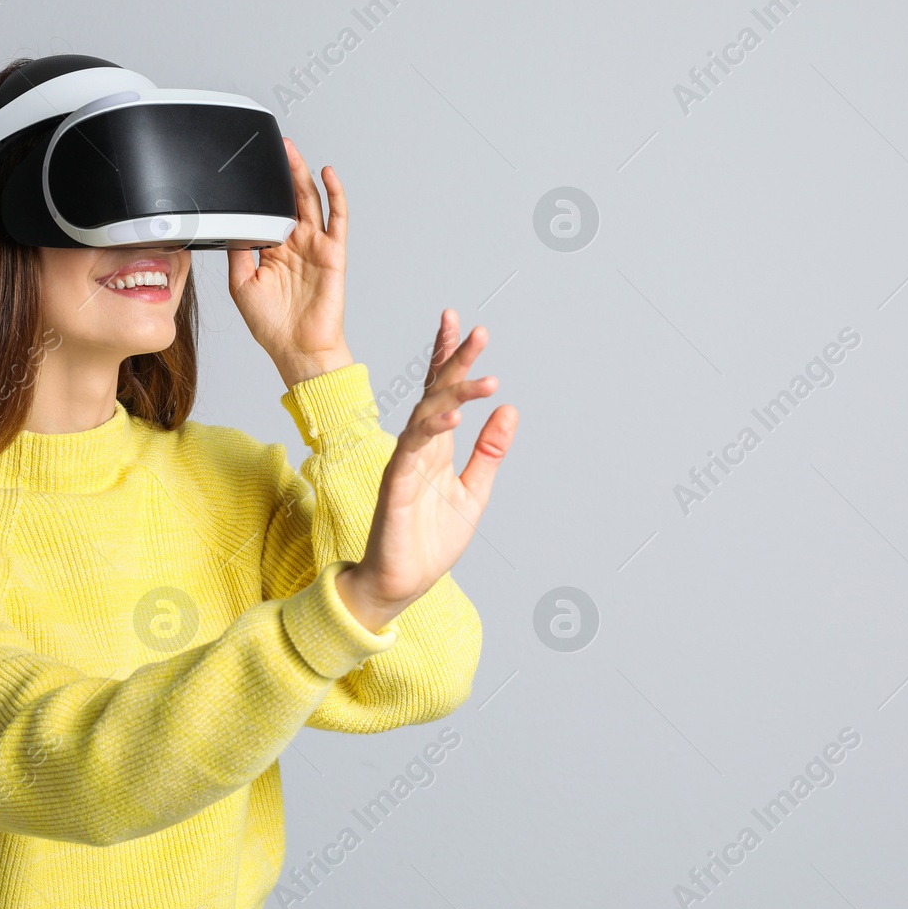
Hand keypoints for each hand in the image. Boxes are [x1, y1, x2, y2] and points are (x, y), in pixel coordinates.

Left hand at [227, 138, 352, 388]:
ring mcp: (316, 247)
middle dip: (284, 172)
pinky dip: (335, 195)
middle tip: (277, 147)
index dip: (263, 190)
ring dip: (303, 175)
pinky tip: (327, 175)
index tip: (252, 167)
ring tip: (294, 152)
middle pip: (290, 199)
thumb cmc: (272, 327)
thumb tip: (229, 226)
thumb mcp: (241, 285)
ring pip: (311, 202)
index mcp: (273, 251)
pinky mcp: (333, 253)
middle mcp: (295, 245)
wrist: (298, 349)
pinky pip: (337, 218)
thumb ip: (237, 252)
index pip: (268, 211)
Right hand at [334, 310, 518, 632]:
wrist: (401, 583)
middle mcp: (420, 446)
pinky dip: (434, 429)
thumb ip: (490, 452)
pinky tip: (455, 416)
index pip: (443, 391)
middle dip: (456, 359)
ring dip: (455, 391)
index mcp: (437, 446)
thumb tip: (510, 409)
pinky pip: (415, 449)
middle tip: (477, 329)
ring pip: (428, 413)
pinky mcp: (398, 483)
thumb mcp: (474, 492)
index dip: (451, 358)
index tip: (462, 324)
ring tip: (486, 375)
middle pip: (436, 391)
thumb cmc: (431, 541)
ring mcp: (406, 462)